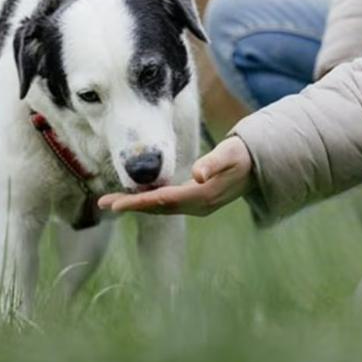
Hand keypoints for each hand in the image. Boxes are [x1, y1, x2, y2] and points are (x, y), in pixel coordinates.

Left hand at [98, 136, 253, 215]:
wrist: (259, 166)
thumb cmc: (242, 155)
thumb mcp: (231, 154)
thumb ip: (214, 162)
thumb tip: (198, 174)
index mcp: (202, 195)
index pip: (163, 200)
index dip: (138, 202)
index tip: (116, 204)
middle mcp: (197, 206)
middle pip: (158, 208)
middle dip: (130, 206)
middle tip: (103, 203)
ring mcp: (197, 206)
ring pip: (161, 208)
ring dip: (137, 205)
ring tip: (112, 202)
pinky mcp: (196, 202)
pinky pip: (168, 205)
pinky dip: (150, 202)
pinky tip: (136, 198)